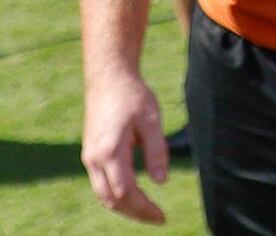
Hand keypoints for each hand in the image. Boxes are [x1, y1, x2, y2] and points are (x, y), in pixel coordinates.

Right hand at [81, 69, 168, 222]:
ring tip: (148, 213)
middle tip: (159, 219)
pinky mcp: (90, 155)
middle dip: (135, 213)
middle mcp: (94, 160)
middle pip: (112, 200)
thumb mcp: (151, 120)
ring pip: (103, 195)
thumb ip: (156, 151)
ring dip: (124, 208)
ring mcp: (89, 158)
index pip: (126, 193)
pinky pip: (100, 185)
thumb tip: (162, 182)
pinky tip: (132, 198)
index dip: (143, 208)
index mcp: (110, 152)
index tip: (162, 216)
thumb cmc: (133, 97)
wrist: (108, 80)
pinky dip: (115, 197)